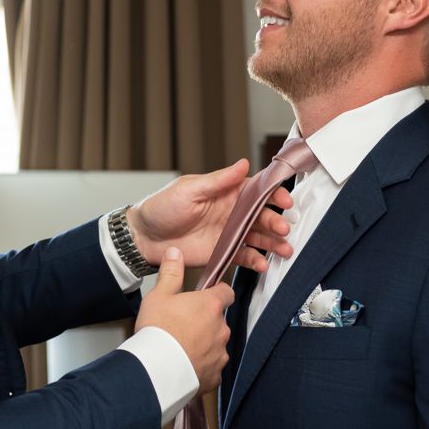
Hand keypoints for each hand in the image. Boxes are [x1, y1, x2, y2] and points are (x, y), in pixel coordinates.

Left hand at [128, 162, 291, 273]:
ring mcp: (228, 234)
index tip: (284, 200)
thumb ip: (218, 180)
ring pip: (257, 238)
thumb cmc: (162, 207)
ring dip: (272, 243)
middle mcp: (231, 212)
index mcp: (226, 192)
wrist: (144, 237)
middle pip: (261, 216)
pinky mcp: (222, 252)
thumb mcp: (189, 189)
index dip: (273, 194)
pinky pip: (244, 256)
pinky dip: (255, 261)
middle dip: (275, 222)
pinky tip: (263, 264)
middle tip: (283, 228)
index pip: (256, 191)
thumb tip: (243, 164)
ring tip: (284, 250)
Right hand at [134, 250, 232, 390]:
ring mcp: (220, 353)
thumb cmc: (157, 331)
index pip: (226, 292)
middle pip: (218, 320)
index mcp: (210, 306)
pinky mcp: (215, 375)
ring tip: (181, 348)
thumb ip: (170, 273)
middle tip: (182, 326)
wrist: (156, 369)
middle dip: (205, 322)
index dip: (217, 293)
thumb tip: (175, 253)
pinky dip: (201, 366)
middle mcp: (221, 328)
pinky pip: (211, 368)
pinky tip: (184, 365)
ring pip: (215, 345)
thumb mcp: (159, 295)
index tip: (206, 296)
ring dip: (203, 345)